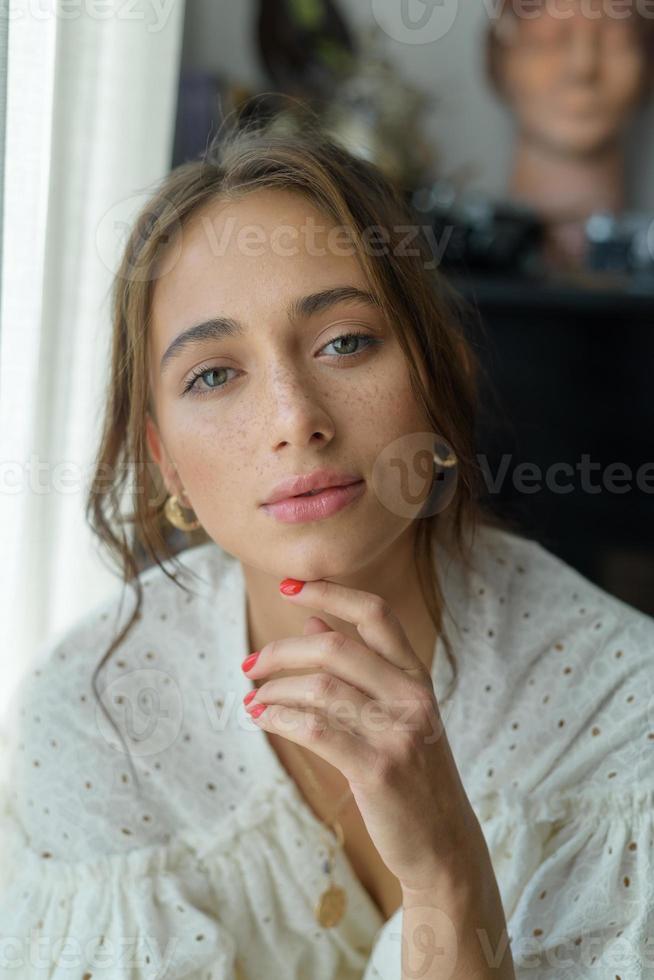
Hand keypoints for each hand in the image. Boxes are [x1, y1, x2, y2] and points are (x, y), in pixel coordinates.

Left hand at [241, 577, 480, 892]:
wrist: (443, 843)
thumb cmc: (411, 773)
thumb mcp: (395, 711)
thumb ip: (357, 667)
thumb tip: (313, 623)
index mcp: (415, 676)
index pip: (375, 613)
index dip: (330, 593)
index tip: (289, 587)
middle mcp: (411, 696)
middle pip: (336, 647)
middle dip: (281, 652)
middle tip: (250, 665)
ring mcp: (398, 732)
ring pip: (320, 688)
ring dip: (273, 691)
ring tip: (252, 701)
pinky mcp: (378, 769)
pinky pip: (315, 729)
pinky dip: (279, 719)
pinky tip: (262, 720)